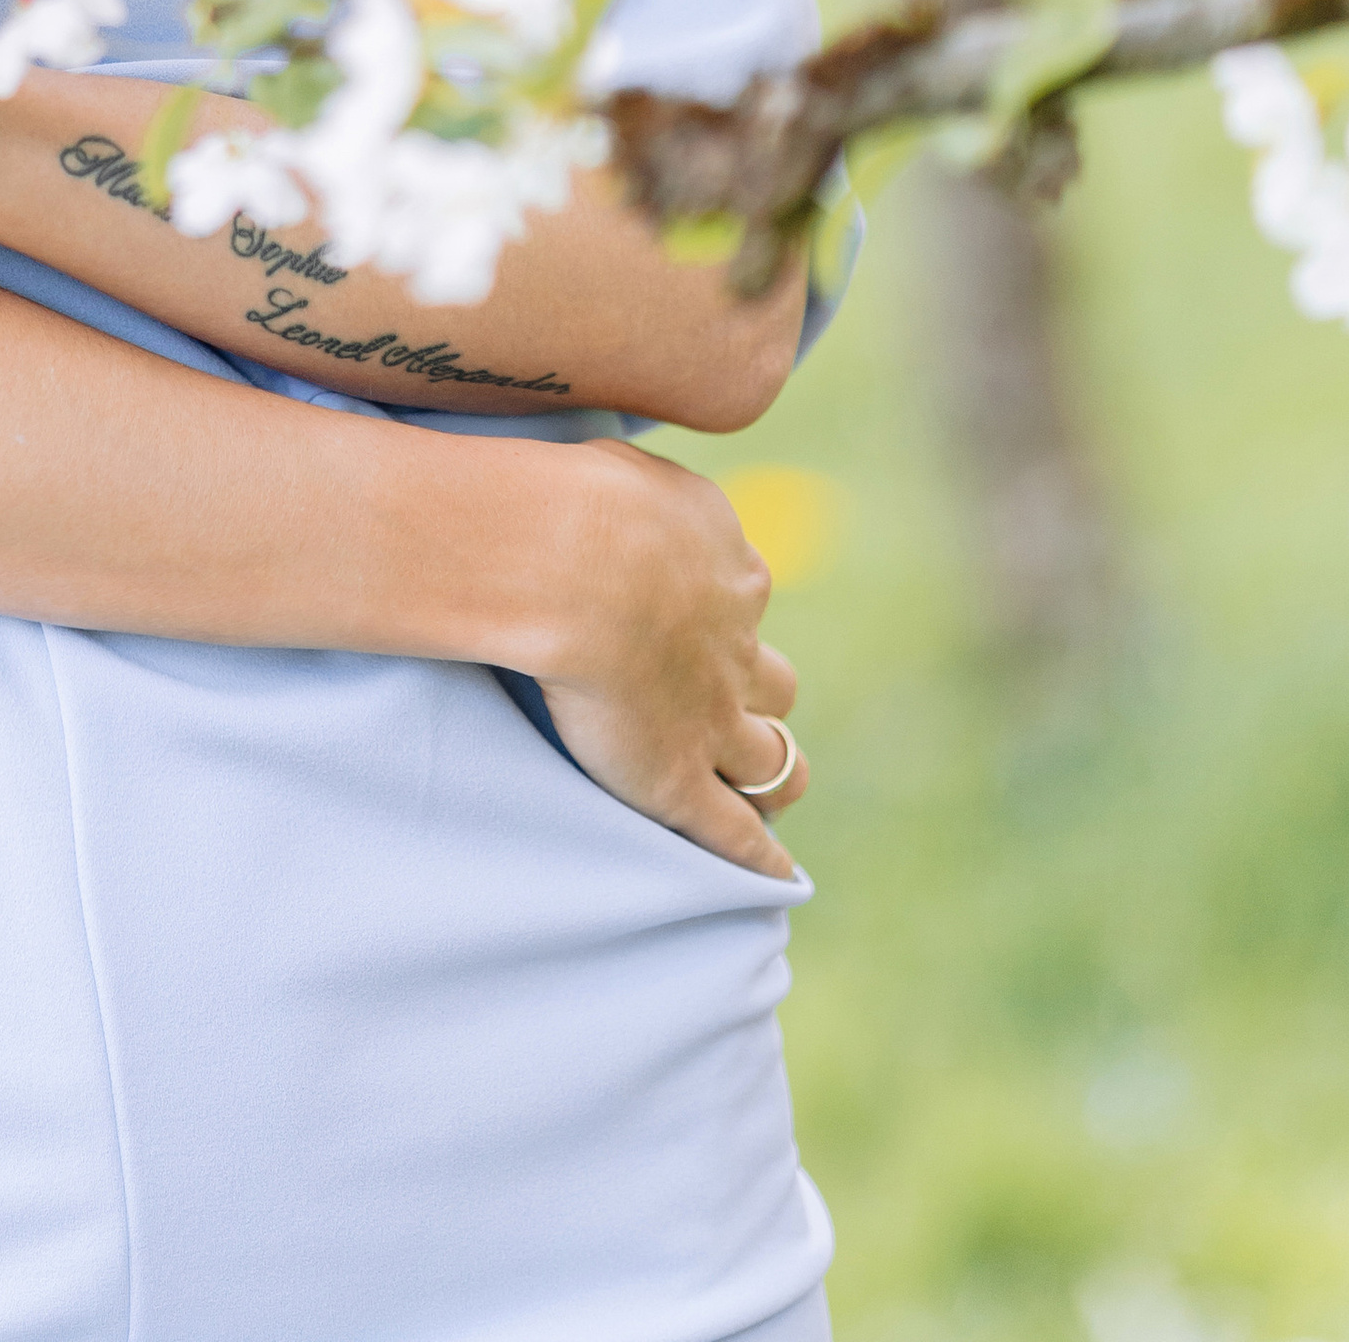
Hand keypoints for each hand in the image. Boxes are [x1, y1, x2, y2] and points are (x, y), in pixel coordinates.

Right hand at [528, 440, 808, 877]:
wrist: (573, 561)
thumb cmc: (582, 500)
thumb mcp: (629, 467)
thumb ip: (643, 491)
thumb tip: (628, 480)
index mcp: (726, 568)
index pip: (741, 596)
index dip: (722, 612)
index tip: (692, 618)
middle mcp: (735, 644)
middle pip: (773, 680)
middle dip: (758, 693)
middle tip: (730, 706)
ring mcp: (715, 718)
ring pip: (775, 759)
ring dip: (771, 771)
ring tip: (762, 790)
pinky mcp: (682, 781)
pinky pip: (736, 833)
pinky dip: (758, 859)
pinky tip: (774, 880)